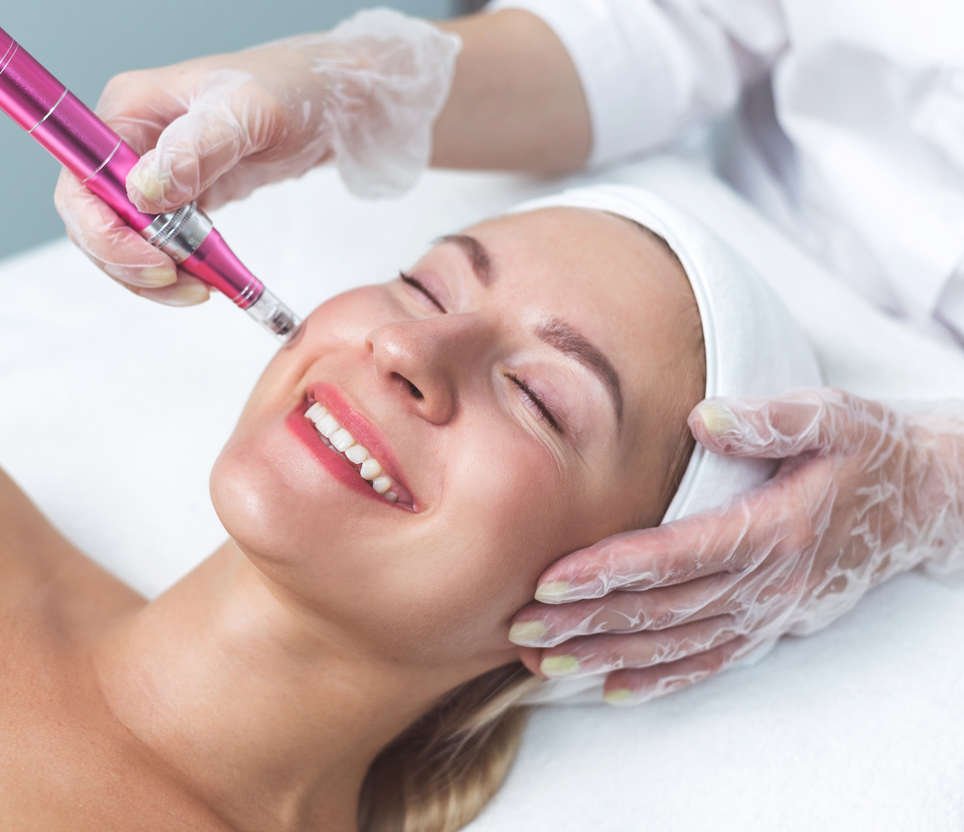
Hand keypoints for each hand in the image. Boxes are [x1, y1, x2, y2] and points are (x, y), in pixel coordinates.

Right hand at [54, 9, 459, 302]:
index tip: (153, 262)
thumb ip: (198, 148)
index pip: (81, 181)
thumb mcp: (249, 112)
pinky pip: (155, 246)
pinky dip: (176, 271)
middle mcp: (127, 143)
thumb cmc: (289, 90)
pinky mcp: (174, 200)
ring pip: (122, 242)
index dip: (103, 231)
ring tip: (204, 287)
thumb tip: (145, 192)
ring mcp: (148, 174)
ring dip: (154, 277)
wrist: (324, 104)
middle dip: (130, 263)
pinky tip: (208, 277)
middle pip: (93, 220)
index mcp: (128, 110)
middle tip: (184, 285)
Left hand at [509, 388, 963, 704]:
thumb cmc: (867, 449)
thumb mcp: (833, 416)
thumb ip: (769, 418)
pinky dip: (662, 680)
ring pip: (678, 644)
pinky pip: (711, 662)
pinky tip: (613, 690)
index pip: (675, 556)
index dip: (609, 570)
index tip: (548, 580)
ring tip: (545, 664)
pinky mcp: (772, 624)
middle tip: (519, 628)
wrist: (922, 500)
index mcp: (775, 528)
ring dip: (609, 656)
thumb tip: (700, 419)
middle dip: (587, 621)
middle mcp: (770, 581)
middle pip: (663, 609)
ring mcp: (772, 610)